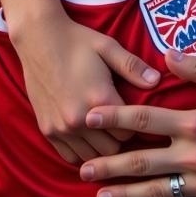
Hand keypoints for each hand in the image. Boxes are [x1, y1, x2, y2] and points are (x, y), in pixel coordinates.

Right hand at [9, 13, 160, 163]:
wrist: (38, 38)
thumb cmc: (77, 40)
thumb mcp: (107, 47)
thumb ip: (133, 67)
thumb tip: (156, 81)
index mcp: (99, 99)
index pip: (130, 133)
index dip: (135, 126)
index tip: (134, 117)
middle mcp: (79, 119)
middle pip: (113, 150)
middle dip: (119, 139)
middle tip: (120, 123)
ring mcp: (61, 127)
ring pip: (92, 158)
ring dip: (100, 148)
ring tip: (103, 131)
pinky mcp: (47, 130)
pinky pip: (70, 157)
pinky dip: (81, 151)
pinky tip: (85, 136)